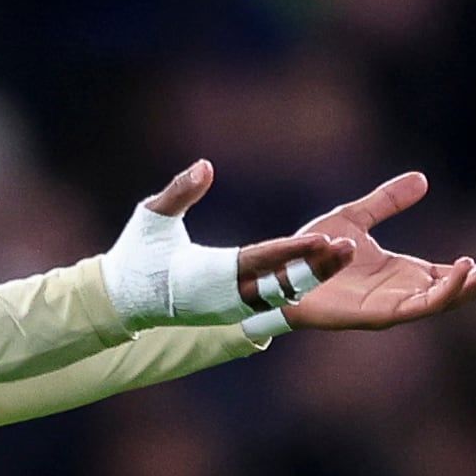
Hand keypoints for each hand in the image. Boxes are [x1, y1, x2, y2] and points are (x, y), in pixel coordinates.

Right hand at [113, 161, 368, 325]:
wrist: (124, 300)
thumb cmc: (136, 255)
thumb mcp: (151, 217)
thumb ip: (179, 191)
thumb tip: (204, 165)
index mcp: (209, 273)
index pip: (260, 259)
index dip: (293, 251)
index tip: (324, 239)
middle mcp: (228, 296)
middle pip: (282, 281)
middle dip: (318, 267)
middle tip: (351, 249)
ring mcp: (234, 308)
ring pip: (284, 291)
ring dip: (316, 275)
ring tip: (348, 253)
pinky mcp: (236, 310)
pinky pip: (275, 297)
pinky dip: (301, 283)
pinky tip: (327, 266)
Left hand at [265, 167, 475, 331]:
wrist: (281, 274)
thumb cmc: (315, 253)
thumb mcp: (356, 217)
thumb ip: (388, 201)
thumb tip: (423, 178)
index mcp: (410, 276)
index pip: (463, 271)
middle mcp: (408, 294)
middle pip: (465, 287)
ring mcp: (397, 307)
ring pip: (451, 299)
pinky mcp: (380, 315)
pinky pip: (422, 305)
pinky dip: (446, 287)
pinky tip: (465, 265)